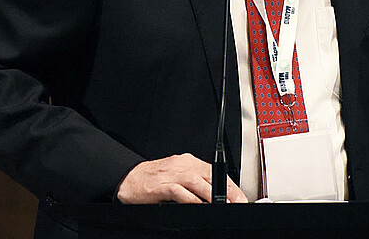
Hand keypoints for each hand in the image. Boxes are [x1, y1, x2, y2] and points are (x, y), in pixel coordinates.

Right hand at [115, 153, 248, 203]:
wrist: (127, 177)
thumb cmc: (153, 179)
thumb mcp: (177, 177)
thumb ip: (194, 185)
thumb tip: (214, 198)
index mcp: (188, 162)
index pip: (215, 172)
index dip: (230, 184)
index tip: (240, 196)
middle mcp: (182, 165)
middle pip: (210, 176)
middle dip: (227, 190)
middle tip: (238, 202)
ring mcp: (172, 174)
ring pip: (198, 182)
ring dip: (213, 195)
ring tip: (224, 205)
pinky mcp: (161, 185)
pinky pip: (179, 192)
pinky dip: (191, 199)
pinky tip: (199, 206)